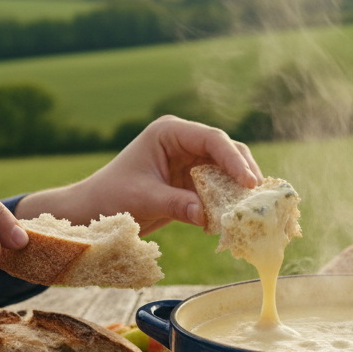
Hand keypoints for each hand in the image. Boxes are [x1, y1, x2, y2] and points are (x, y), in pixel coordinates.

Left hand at [16, 115, 260, 234]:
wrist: (94, 211)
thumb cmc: (111, 197)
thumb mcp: (144, 199)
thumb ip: (178, 205)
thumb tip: (210, 217)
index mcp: (169, 133)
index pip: (211, 139)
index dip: (234, 159)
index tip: (249, 182)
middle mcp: (183, 142)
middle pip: (227, 151)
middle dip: (244, 172)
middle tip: (257, 197)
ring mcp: (190, 161)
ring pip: (227, 170)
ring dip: (239, 189)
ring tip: (251, 209)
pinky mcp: (192, 182)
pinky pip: (218, 189)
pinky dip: (228, 202)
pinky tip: (234, 219)